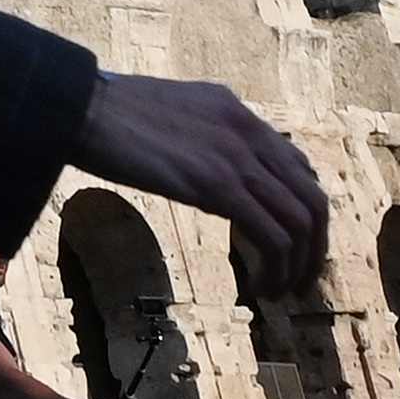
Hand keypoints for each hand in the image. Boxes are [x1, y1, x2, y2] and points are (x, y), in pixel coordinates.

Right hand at [76, 69, 328, 293]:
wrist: (85, 108)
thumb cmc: (108, 113)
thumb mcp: (169, 112)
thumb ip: (197, 132)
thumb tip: (200, 160)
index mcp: (235, 111)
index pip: (296, 166)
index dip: (302, 211)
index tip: (290, 243)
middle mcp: (248, 132)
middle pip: (311, 198)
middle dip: (314, 246)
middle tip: (299, 278)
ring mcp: (237, 158)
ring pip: (300, 221)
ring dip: (298, 266)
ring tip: (281, 291)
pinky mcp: (219, 186)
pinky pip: (272, 237)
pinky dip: (275, 269)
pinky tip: (259, 288)